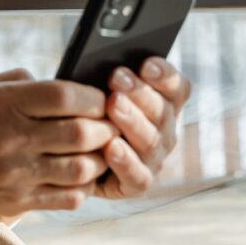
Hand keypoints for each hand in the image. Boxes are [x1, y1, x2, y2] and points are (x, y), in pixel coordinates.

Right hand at [0, 69, 117, 219]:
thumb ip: (18, 82)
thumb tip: (61, 82)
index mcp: (0, 104)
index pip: (63, 95)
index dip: (92, 96)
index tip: (100, 98)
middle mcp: (9, 138)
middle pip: (80, 132)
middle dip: (104, 127)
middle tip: (108, 125)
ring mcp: (14, 174)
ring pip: (81, 168)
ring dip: (98, 159)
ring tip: (97, 151)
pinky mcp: (17, 202)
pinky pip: (69, 197)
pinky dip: (83, 186)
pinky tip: (79, 176)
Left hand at [95, 57, 191, 198]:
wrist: (68, 157)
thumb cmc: (85, 113)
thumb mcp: (95, 91)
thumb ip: (109, 78)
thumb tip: (106, 60)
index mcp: (163, 105)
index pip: (177, 88)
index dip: (165, 75)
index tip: (146, 63)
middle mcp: (164, 132)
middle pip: (162, 111)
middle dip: (139, 92)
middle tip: (116, 76)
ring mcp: (153, 159)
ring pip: (151, 141)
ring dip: (132, 121)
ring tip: (112, 104)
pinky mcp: (137, 184)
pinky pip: (137, 175)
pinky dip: (125, 161)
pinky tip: (110, 146)